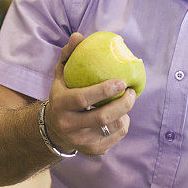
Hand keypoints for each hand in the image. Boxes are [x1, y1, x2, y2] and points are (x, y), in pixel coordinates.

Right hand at [44, 33, 136, 156]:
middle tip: (133, 91)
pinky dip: (123, 125)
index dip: (104, 90)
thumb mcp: (61, 74)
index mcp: (61, 105)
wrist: (54, 128)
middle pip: (102, 117)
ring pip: (112, 129)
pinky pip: (115, 138)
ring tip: (128, 100)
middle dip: (123, 104)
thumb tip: (79, 36)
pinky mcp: (92, 151)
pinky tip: (122, 115)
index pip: (83, 98)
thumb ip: (69, 55)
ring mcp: (80, 141)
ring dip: (125, 113)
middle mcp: (68, 126)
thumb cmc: (63, 93)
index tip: (122, 81)